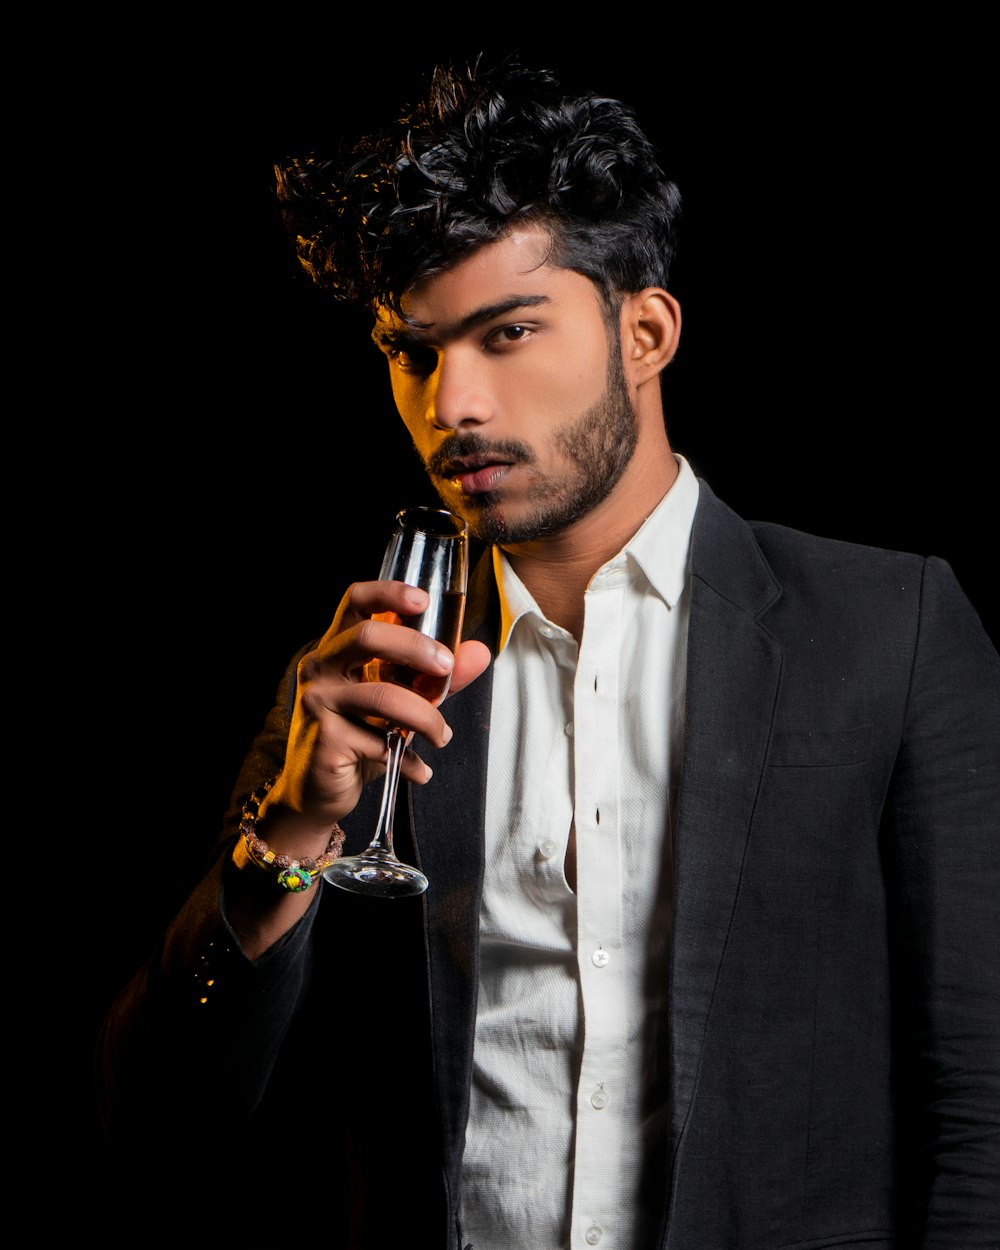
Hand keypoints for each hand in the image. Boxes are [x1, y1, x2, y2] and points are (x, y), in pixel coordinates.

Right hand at [260, 579, 489, 839]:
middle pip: (367, 636)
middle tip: (447, 669)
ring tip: (442, 735)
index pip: (354, 602)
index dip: (388, 592)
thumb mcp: (403, 700)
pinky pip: (379, 743)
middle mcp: (321, 666)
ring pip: (382, 696)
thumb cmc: (360, 736)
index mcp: (338, 646)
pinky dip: (410, 760)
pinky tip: (420, 770)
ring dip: (425, 717)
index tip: (423, 600)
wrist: (319, 791)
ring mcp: (318, 702)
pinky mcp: (324, 739)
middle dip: (416, 648)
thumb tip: (479, 653)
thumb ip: (436, 676)